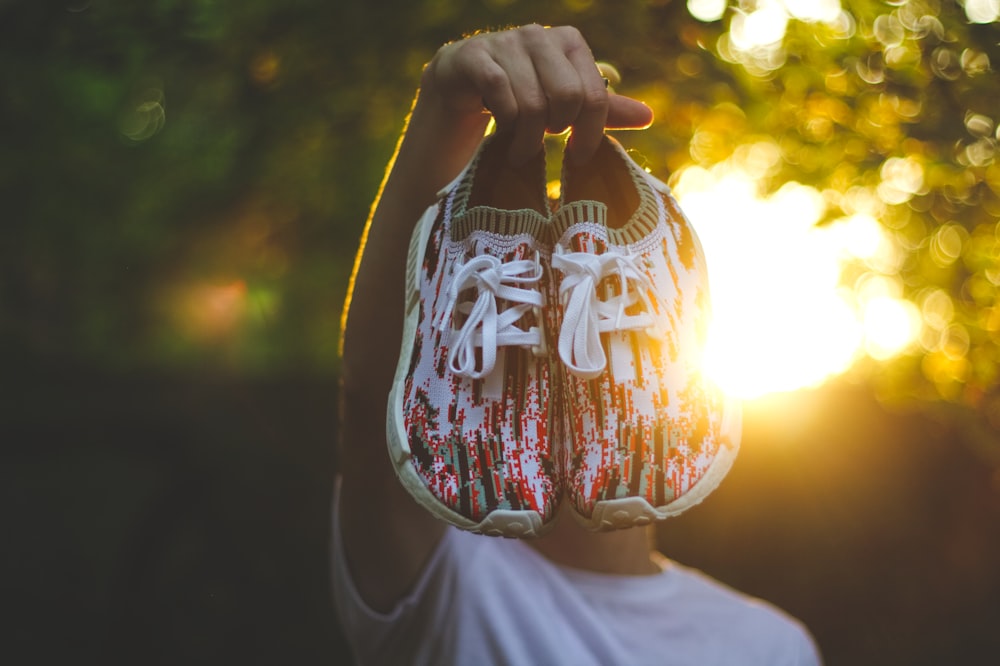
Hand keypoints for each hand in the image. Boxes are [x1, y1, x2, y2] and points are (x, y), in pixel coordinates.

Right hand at [422, 24, 653, 164]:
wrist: (460, 87)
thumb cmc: (519, 96)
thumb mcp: (563, 104)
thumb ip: (601, 110)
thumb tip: (648, 117)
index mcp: (568, 42)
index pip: (594, 96)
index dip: (590, 133)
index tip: (579, 156)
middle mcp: (538, 36)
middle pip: (566, 98)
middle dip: (556, 130)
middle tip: (544, 141)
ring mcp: (504, 43)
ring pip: (531, 104)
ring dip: (526, 139)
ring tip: (520, 149)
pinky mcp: (473, 57)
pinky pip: (500, 95)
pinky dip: (504, 125)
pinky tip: (502, 137)